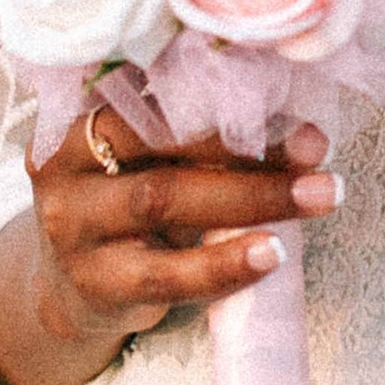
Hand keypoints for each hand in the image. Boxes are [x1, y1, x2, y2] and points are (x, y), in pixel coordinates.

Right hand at [0, 101, 341, 384]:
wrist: (72, 289)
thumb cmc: (129, 207)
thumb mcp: (148, 164)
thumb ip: (197, 142)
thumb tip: (299, 130)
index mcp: (84, 117)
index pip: (152, 95)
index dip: (223, 95)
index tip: (290, 101)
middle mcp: (67, 166)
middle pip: (161, 146)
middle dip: (247, 145)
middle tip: (317, 148)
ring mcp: (73, 228)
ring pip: (164, 201)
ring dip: (250, 198)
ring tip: (316, 197)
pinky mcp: (95, 284)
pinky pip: (167, 275)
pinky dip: (225, 264)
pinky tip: (271, 255)